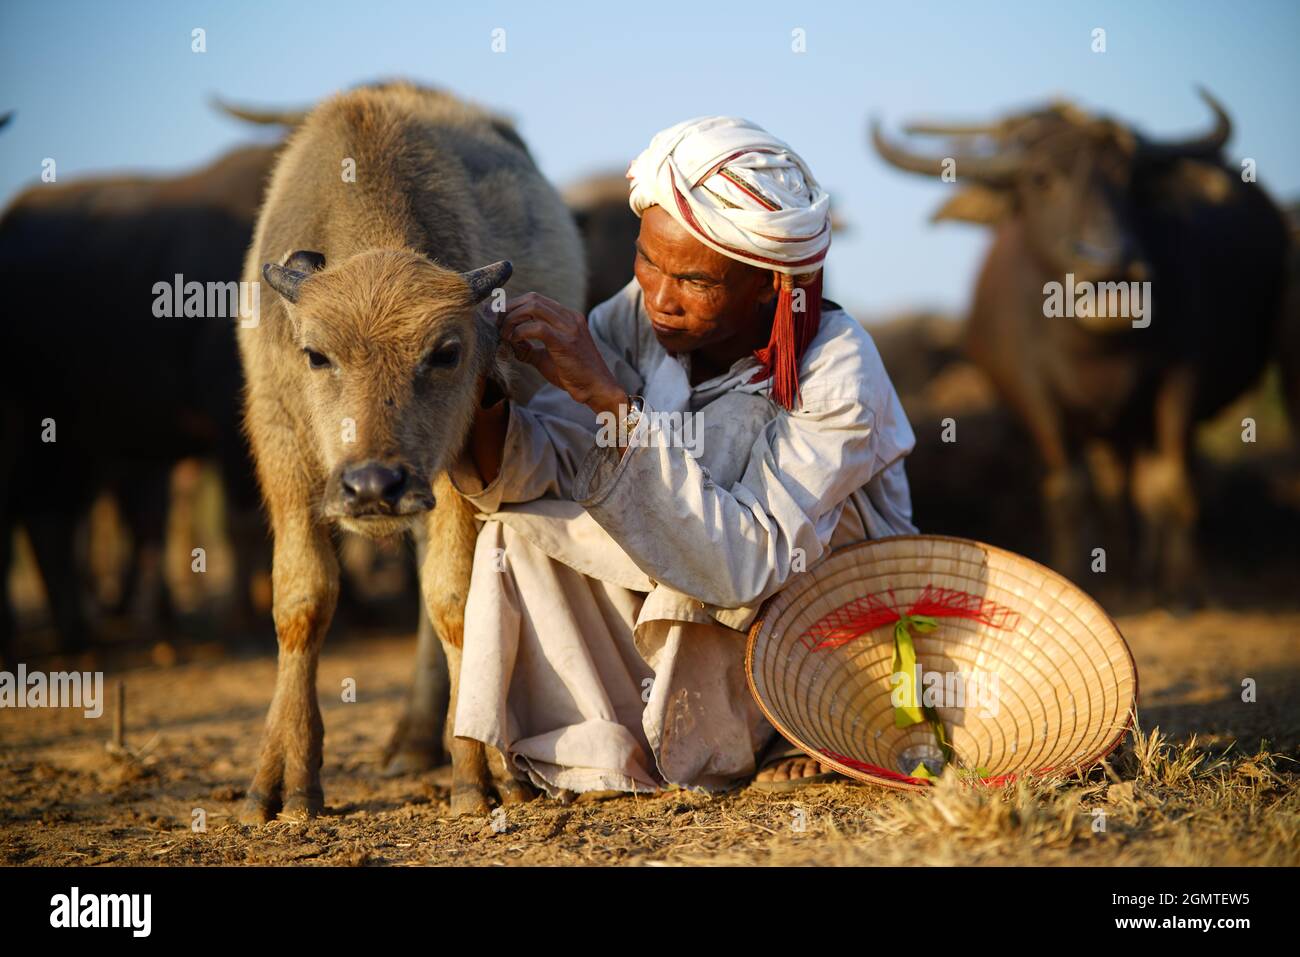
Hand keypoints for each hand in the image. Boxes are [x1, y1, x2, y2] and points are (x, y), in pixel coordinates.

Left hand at [499, 292, 626, 417]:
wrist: (597, 389)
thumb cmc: (575, 375)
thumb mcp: (547, 358)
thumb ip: (530, 349)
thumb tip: (510, 345)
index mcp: (568, 317)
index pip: (536, 300)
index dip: (513, 306)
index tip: (498, 320)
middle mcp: (570, 317)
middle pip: (532, 299)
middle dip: (509, 309)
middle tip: (496, 325)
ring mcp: (569, 328)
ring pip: (533, 307)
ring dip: (512, 319)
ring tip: (504, 335)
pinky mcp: (566, 342)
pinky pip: (537, 328)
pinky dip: (520, 332)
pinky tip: (514, 342)